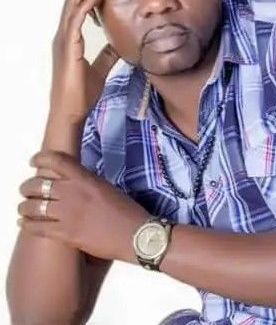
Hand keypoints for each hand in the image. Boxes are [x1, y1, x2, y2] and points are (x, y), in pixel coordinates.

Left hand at [17, 151, 150, 262]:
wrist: (134, 234)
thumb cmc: (126, 210)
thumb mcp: (107, 188)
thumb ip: (87, 183)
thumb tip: (74, 183)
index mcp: (86, 179)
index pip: (57, 161)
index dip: (41, 158)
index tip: (34, 161)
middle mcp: (73, 193)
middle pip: (38, 184)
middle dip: (27, 186)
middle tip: (26, 189)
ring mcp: (67, 214)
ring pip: (33, 206)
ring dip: (24, 206)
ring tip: (24, 207)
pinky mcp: (65, 234)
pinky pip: (37, 227)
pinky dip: (27, 224)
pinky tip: (25, 223)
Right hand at [50, 0, 118, 122]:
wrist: (72, 111)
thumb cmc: (82, 92)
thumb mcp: (100, 69)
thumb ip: (107, 55)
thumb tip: (118, 45)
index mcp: (71, 39)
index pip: (77, 9)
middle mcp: (64, 37)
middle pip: (71, 2)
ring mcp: (64, 42)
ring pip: (71, 8)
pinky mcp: (68, 50)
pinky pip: (74, 24)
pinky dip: (82, 8)